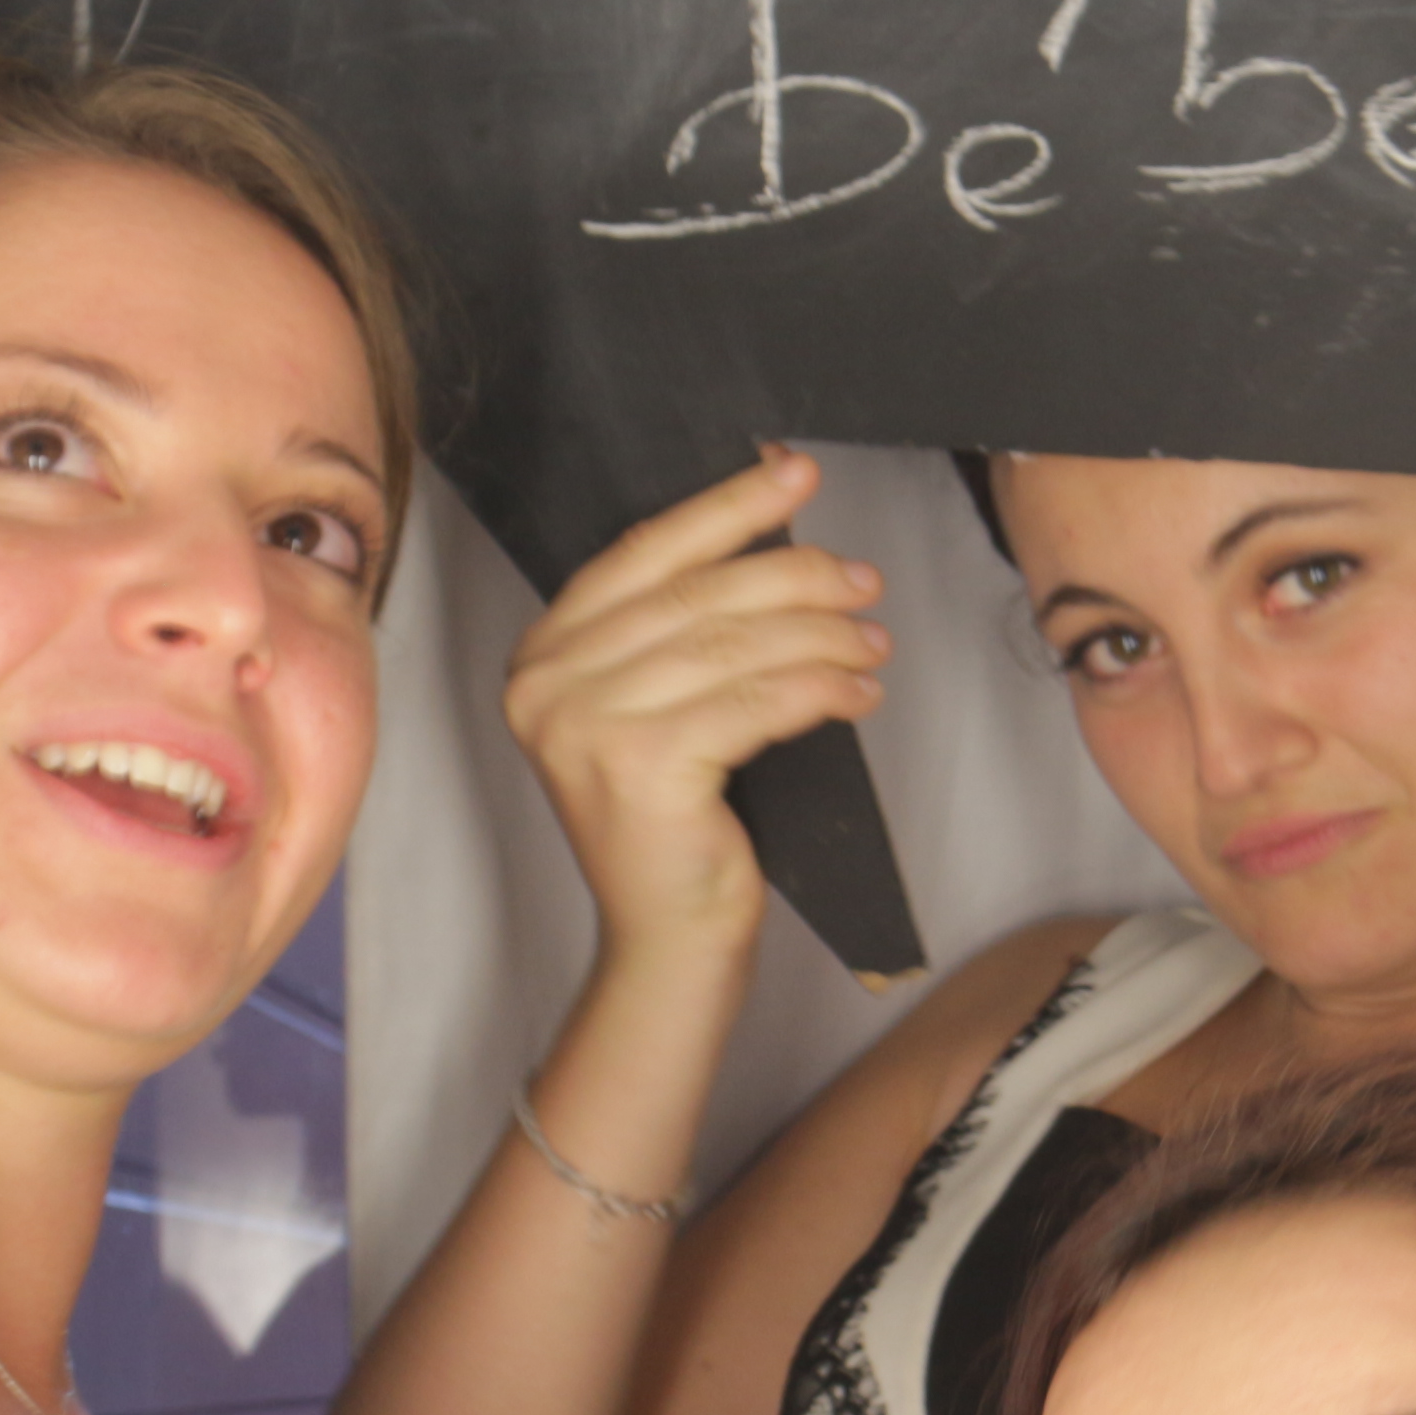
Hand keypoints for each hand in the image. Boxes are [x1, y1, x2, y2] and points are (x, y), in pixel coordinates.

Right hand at [502, 449, 890, 966]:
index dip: (727, 507)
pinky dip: (820, 688)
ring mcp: (587, 726)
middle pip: (695, 594)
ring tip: (872, 640)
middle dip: (794, 575)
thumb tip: (776, 540)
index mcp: (543, 654)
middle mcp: (547, 684)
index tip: (796, 474)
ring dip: (820, 634)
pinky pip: (756, 701)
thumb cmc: (675, 823)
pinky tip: (859, 691)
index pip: (644, 552)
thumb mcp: (655, 708)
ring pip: (732, 644)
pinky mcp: (641, 767)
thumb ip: (678, 631)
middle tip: (863, 580)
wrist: (665, 940)